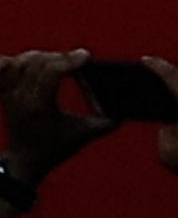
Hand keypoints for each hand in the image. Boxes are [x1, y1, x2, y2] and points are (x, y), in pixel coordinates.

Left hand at [0, 49, 114, 187]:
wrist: (24, 162)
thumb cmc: (54, 148)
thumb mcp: (84, 135)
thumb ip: (107, 121)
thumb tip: (126, 108)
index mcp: (40, 106)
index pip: (52, 71)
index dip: (71, 59)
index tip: (87, 57)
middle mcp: (22, 98)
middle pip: (38, 60)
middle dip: (61, 56)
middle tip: (76, 60)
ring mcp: (10, 96)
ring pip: (21, 61)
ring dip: (42, 55)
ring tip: (57, 60)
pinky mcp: (4, 94)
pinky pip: (3, 68)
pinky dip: (15, 60)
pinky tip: (29, 59)